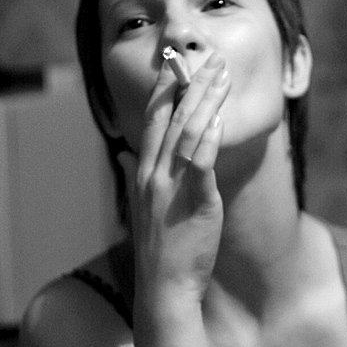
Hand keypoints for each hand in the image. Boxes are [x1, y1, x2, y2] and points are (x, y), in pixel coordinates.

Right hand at [118, 53, 230, 312]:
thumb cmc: (159, 248)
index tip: (176, 65)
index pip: (152, 120)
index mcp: (143, 173)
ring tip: (223, 76)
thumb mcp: (141, 207)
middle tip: (210, 60)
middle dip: (191, 84)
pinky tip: (218, 118)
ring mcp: (170, 187)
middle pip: (171, 118)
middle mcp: (152, 174)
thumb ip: (134, 176)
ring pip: (187, 132)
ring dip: (206, 100)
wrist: (164, 286)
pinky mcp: (193, 201)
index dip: (165, 90)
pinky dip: (208, 137)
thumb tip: (124, 155)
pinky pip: (199, 162)